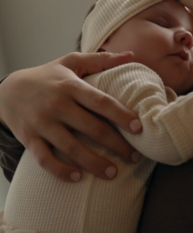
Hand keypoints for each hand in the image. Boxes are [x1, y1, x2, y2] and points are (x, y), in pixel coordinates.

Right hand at [0, 52, 141, 181]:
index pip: (100, 101)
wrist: (7, 90)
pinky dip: (60, 170)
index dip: (121, 115)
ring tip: (114, 173)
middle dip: (116, 145)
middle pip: (91, 128)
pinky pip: (45, 159)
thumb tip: (132, 55)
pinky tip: (78, 178)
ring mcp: (42, 123)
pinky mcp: (29, 138)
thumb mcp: (71, 62)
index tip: (138, 128)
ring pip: (70, 147)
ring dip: (94, 163)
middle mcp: (57, 104)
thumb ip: (101, 59)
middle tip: (135, 156)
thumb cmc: (48, 76)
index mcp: (70, 86)